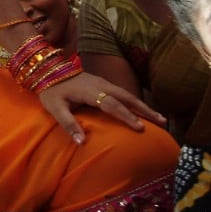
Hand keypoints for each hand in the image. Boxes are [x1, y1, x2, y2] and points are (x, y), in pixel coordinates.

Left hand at [37, 72, 164, 142]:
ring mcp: (103, 82)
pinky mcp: (103, 83)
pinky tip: (141, 110)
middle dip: (145, 110)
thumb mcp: (54, 107)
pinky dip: (134, 102)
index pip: (112, 105)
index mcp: (90, 91)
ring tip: (159, 117)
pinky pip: (122, 93)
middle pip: (127, 97)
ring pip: (127, 94)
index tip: (140, 127)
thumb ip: (67, 123)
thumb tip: (81, 142)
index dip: (126, 116)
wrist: (47, 69)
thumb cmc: (50, 90)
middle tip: (162, 121)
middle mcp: (101, 85)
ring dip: (143, 105)